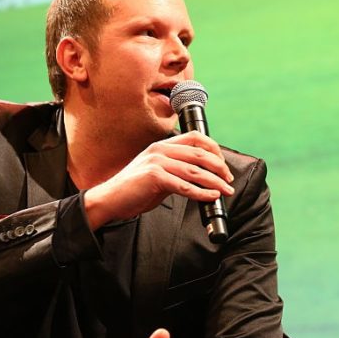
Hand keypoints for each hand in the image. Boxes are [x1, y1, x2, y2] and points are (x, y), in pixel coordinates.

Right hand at [83, 131, 234, 229]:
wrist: (110, 199)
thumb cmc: (133, 189)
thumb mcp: (158, 174)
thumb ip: (176, 171)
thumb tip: (201, 178)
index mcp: (162, 146)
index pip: (195, 137)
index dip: (214, 149)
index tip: (222, 164)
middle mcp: (160, 150)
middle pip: (199, 153)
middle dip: (219, 166)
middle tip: (228, 179)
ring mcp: (157, 162)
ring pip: (195, 170)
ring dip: (215, 181)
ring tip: (226, 190)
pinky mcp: (154, 177)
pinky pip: (184, 185)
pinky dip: (201, 192)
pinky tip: (211, 197)